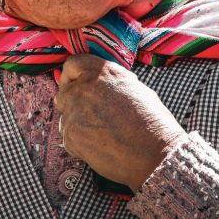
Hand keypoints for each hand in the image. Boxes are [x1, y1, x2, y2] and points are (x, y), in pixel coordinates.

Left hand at [55, 54, 185, 191]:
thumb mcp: (135, 88)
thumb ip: (111, 82)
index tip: (76, 84)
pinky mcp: (71, 136)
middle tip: (89, 114)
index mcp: (101, 72)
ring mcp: (74, 112)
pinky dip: (79, 142)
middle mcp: (84, 88)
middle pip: (64, 91)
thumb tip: (100, 84)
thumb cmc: (152, 122)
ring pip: (65, 115)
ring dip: (76, 122)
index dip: (72, 75)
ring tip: (100, 133)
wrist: (155, 154)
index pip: (72, 65)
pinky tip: (99, 146)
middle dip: (73, 101)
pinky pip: (67, 136)